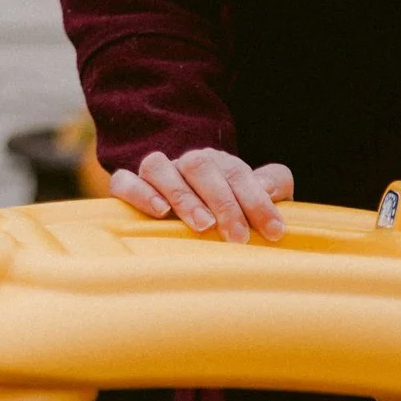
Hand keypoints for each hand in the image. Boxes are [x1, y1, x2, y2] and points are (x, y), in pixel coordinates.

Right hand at [110, 149, 292, 243]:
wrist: (189, 215)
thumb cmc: (230, 213)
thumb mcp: (257, 198)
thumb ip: (274, 185)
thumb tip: (270, 187)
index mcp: (219, 164)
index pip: (238, 173)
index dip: (257, 201)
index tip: (274, 231)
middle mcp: (186, 164)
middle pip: (200, 167)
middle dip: (223, 202)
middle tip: (238, 236)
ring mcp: (157, 174)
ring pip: (161, 168)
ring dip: (183, 196)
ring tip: (203, 225)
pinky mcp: (128, 187)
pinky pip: (125, 182)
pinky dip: (139, 193)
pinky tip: (159, 212)